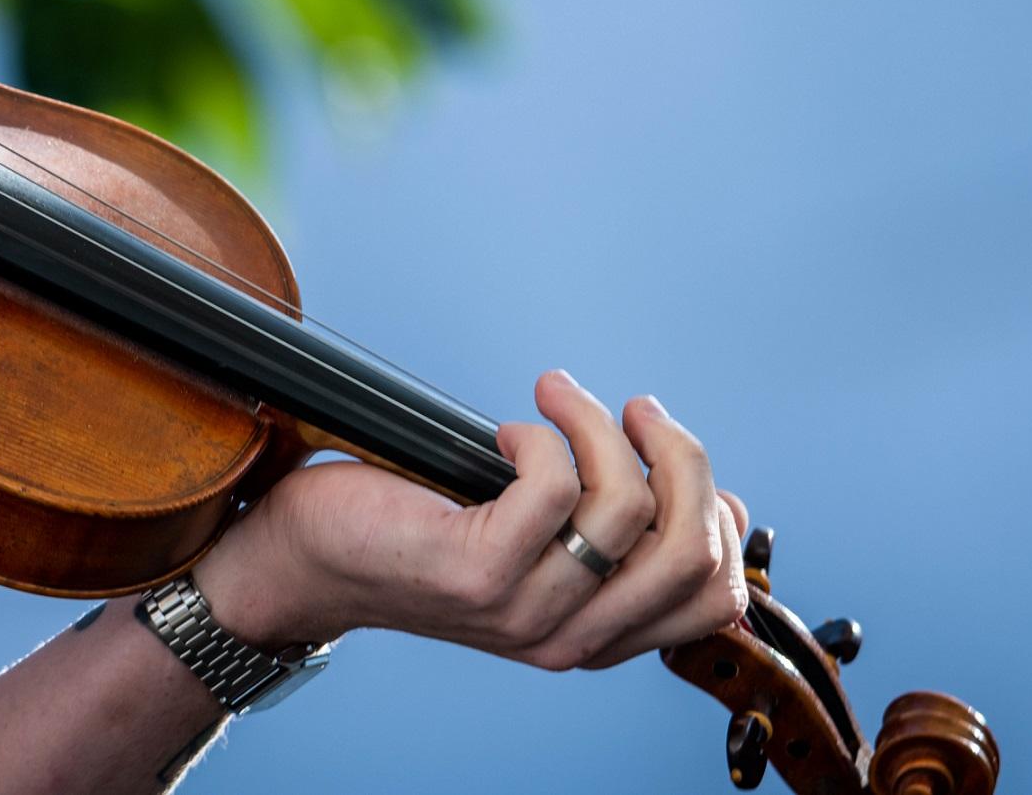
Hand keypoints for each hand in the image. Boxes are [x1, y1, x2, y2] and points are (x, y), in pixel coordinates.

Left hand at [193, 370, 748, 671]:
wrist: (313, 555)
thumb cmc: (426, 524)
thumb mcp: (542, 536)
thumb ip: (615, 526)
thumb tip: (705, 486)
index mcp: (598, 632)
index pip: (715, 595)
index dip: (719, 513)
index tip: (672, 449)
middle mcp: (571, 637)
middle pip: (691, 550)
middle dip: (682, 455)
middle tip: (635, 409)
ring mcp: (525, 611)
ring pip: (627, 504)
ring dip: (598, 423)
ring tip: (556, 395)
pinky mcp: (477, 573)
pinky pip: (555, 484)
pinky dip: (540, 433)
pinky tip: (503, 431)